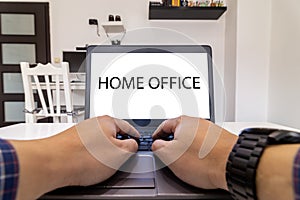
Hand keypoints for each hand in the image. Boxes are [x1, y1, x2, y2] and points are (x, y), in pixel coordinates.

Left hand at [11, 115, 139, 199]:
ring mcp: (81, 132)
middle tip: (120, 159)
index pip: (128, 127)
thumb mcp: (119, 154)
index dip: (135, 138)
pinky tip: (88, 165)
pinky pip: (87, 148)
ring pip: (99, 143)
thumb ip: (132, 147)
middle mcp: (93, 123)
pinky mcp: (71, 141)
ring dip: (103, 153)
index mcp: (108, 121)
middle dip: (118, 147)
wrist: (51, 164)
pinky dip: (90, 156)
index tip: (137, 144)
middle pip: (113, 135)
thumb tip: (133, 145)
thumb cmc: (81, 158)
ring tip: (100, 165)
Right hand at [152, 115, 236, 189]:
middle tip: (170, 155)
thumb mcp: (170, 156)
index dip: (157, 136)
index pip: (164, 125)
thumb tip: (156, 145)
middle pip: (179, 131)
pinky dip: (201, 152)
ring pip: (193, 139)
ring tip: (188, 162)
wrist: (233, 165)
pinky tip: (202, 163)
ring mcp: (211, 130)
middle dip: (173, 143)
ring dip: (188, 148)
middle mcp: (198, 123)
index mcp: (183, 122)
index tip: (155, 142)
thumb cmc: (204, 161)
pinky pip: (205, 145)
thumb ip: (158, 147)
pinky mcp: (221, 139)